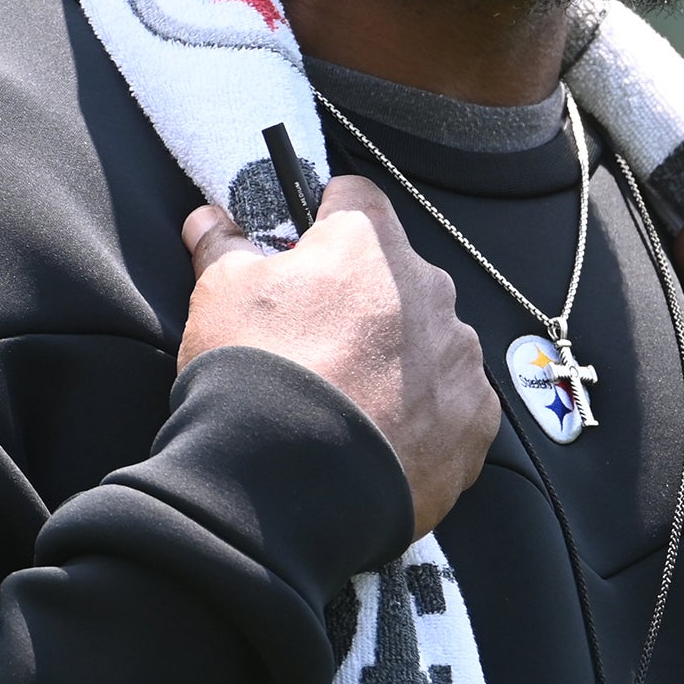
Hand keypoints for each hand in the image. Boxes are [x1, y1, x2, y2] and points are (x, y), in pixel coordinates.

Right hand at [179, 177, 497, 537]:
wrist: (287, 483)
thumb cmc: (253, 373)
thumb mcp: (220, 295)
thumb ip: (223, 247)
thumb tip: (208, 219)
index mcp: (369, 245)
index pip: (355, 200)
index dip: (325, 221)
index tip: (306, 250)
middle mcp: (429, 289)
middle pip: (396, 278)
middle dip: (362, 302)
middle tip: (318, 345)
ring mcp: (459, 356)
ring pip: (430, 342)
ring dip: (399, 361)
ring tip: (350, 403)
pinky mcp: (475, 418)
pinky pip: (454, 404)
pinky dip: (425, 417)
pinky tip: (382, 439)